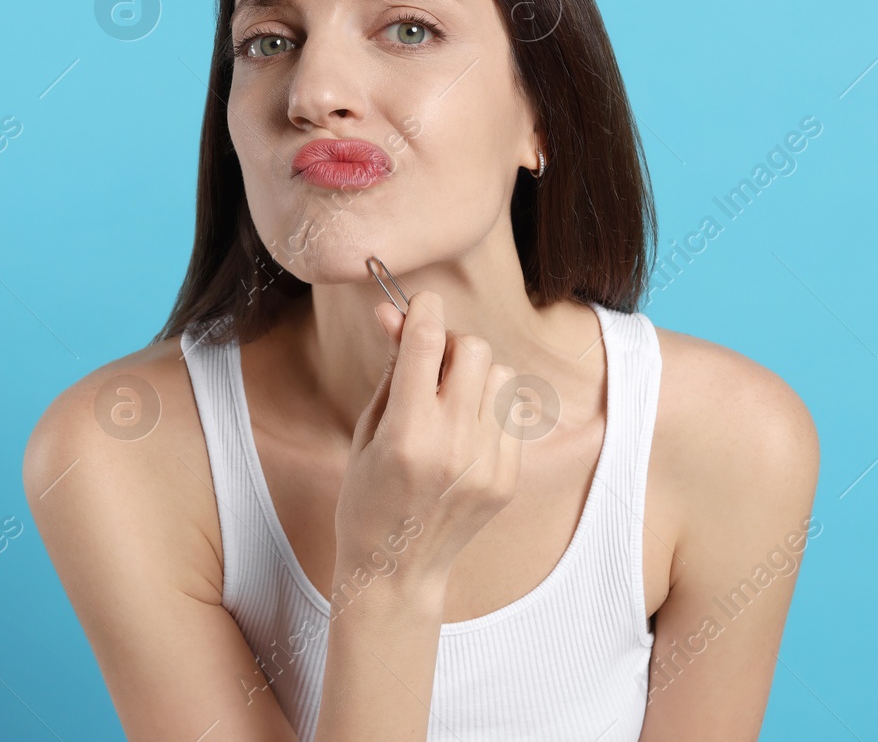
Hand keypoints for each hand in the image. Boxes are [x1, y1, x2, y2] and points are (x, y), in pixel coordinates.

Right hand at [332, 290, 523, 600]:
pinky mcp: (508, 478)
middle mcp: (453, 445)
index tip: (419, 306)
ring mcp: (487, 464)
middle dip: (451, 345)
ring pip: (500, 376)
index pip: (428, 341)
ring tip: (448, 404)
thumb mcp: (366, 431)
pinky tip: (464, 432)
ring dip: (475, 376)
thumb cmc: (367, 499)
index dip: (423, 311)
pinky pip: (511, 413)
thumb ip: (390, 371)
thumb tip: (395, 314)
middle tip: (430, 367)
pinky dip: (489, 408)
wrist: (396, 571)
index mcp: (407, 434)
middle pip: (474, 349)